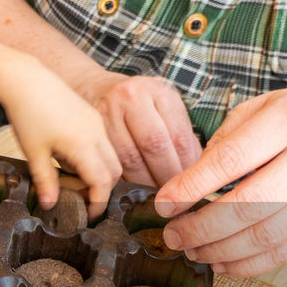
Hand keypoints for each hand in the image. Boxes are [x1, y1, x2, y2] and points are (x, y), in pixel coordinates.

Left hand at [0, 58, 121, 216]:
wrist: (25, 78)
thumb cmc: (27, 113)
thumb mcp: (33, 152)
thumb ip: (45, 181)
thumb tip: (50, 205)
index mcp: (83, 144)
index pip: (102, 183)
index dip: (98, 203)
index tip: (88, 215)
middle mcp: (96, 133)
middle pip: (114, 172)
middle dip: (103, 191)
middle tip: (83, 202)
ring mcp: (96, 123)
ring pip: (112, 157)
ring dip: (101, 174)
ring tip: (76, 182)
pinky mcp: (92, 117)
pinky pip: (104, 144)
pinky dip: (97, 159)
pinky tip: (73, 160)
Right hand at [75, 70, 201, 185]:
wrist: (94, 88)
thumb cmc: (136, 103)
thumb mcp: (163, 106)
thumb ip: (180, 134)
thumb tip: (196, 169)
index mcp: (159, 91)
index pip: (178, 136)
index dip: (186, 167)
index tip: (191, 185)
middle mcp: (132, 96)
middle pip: (154, 146)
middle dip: (166, 177)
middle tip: (174, 198)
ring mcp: (108, 111)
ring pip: (129, 159)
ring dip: (144, 183)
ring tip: (154, 197)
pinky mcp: (90, 129)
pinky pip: (110, 161)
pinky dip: (124, 179)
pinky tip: (133, 189)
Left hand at [154, 88, 286, 276]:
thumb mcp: (262, 108)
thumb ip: (225, 140)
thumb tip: (186, 184)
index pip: (232, 158)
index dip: (192, 186)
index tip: (163, 204)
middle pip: (250, 204)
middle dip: (202, 228)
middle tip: (173, 236)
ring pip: (266, 235)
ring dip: (221, 250)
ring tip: (192, 251)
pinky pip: (284, 252)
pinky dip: (248, 265)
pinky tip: (221, 262)